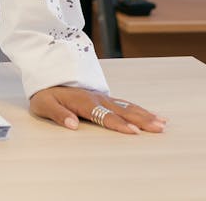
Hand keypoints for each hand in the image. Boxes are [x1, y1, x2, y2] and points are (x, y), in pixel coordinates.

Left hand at [29, 86, 165, 133]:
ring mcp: (103, 97)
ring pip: (127, 106)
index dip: (119, 124)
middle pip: (122, 111)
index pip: (104, 116)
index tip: (134, 131)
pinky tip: (153, 115)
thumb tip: (72, 125)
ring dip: (145, 114)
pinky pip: (125, 103)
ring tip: (162, 123)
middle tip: (159, 128)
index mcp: (83, 102)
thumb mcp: (44, 104)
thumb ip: (58, 114)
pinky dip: (140, 109)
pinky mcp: (105, 97)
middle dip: (141, 120)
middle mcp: (96, 98)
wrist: (45, 74)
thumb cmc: (44, 93)